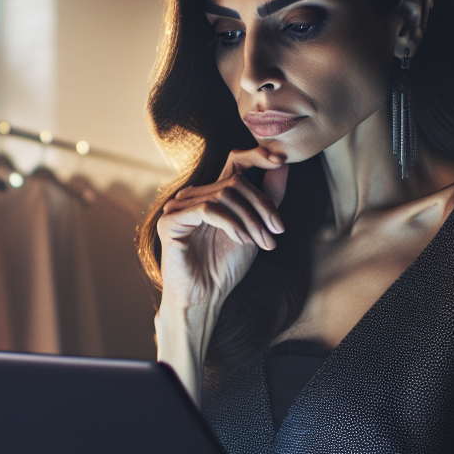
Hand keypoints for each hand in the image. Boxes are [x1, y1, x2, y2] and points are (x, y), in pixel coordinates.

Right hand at [156, 147, 288, 314]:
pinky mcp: (170, 222)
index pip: (235, 162)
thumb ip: (268, 197)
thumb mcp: (255, 228)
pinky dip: (231, 223)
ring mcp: (179, 207)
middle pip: (236, 182)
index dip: (257, 156)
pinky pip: (207, 210)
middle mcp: (194, 196)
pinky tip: (242, 240)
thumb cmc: (226, 266)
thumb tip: (283, 163)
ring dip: (251, 219)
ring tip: (263, 242)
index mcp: (212, 195)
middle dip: (262, 205)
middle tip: (277, 231)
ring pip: (224, 195)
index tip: (281, 159)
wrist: (204, 298)